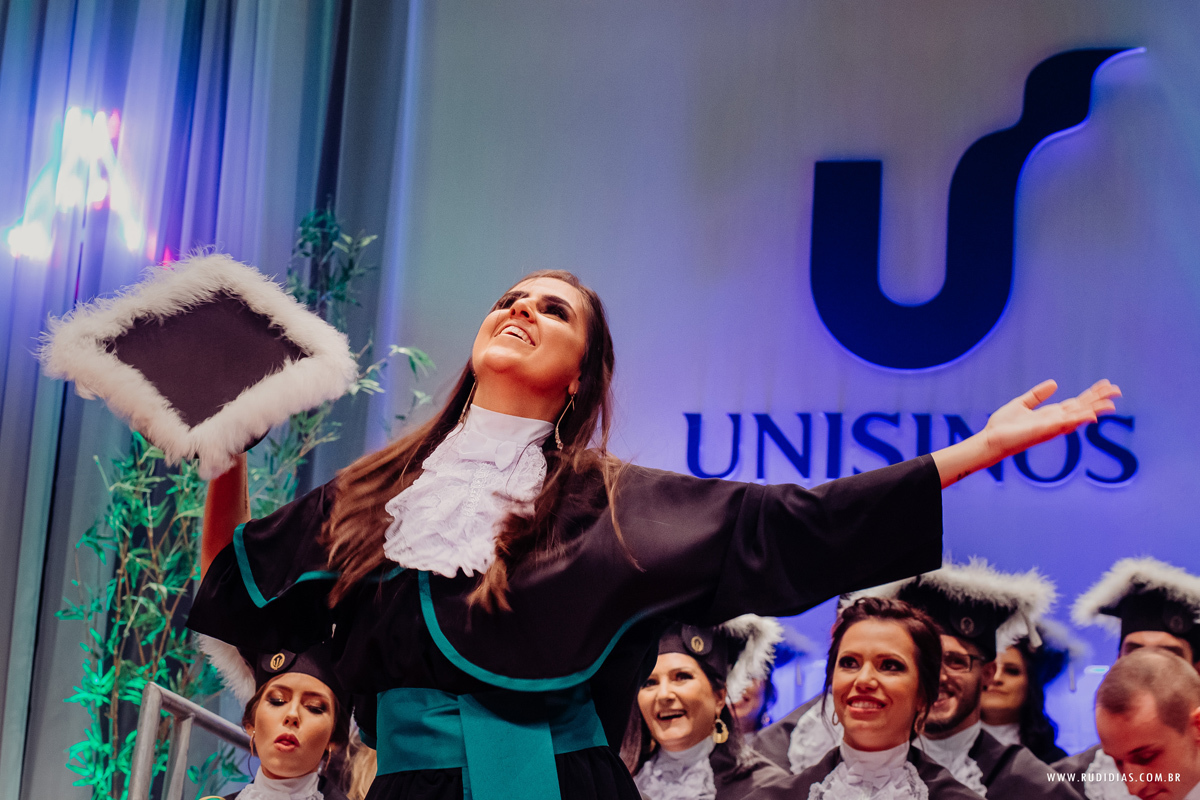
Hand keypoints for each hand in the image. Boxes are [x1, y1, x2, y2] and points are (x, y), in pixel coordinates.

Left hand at [932, 379, 1120, 487]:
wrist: (991, 440)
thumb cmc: (1003, 426)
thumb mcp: (1021, 404)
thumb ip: (1038, 395)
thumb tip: (1054, 383)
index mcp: (1051, 414)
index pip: (1077, 403)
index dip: (1092, 394)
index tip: (1106, 384)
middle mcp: (1055, 421)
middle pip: (1083, 408)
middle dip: (1100, 399)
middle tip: (1118, 389)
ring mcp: (1052, 427)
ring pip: (1079, 416)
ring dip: (1095, 410)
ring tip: (1112, 402)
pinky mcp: (1044, 431)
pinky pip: (1065, 424)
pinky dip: (1078, 419)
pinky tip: (1092, 414)